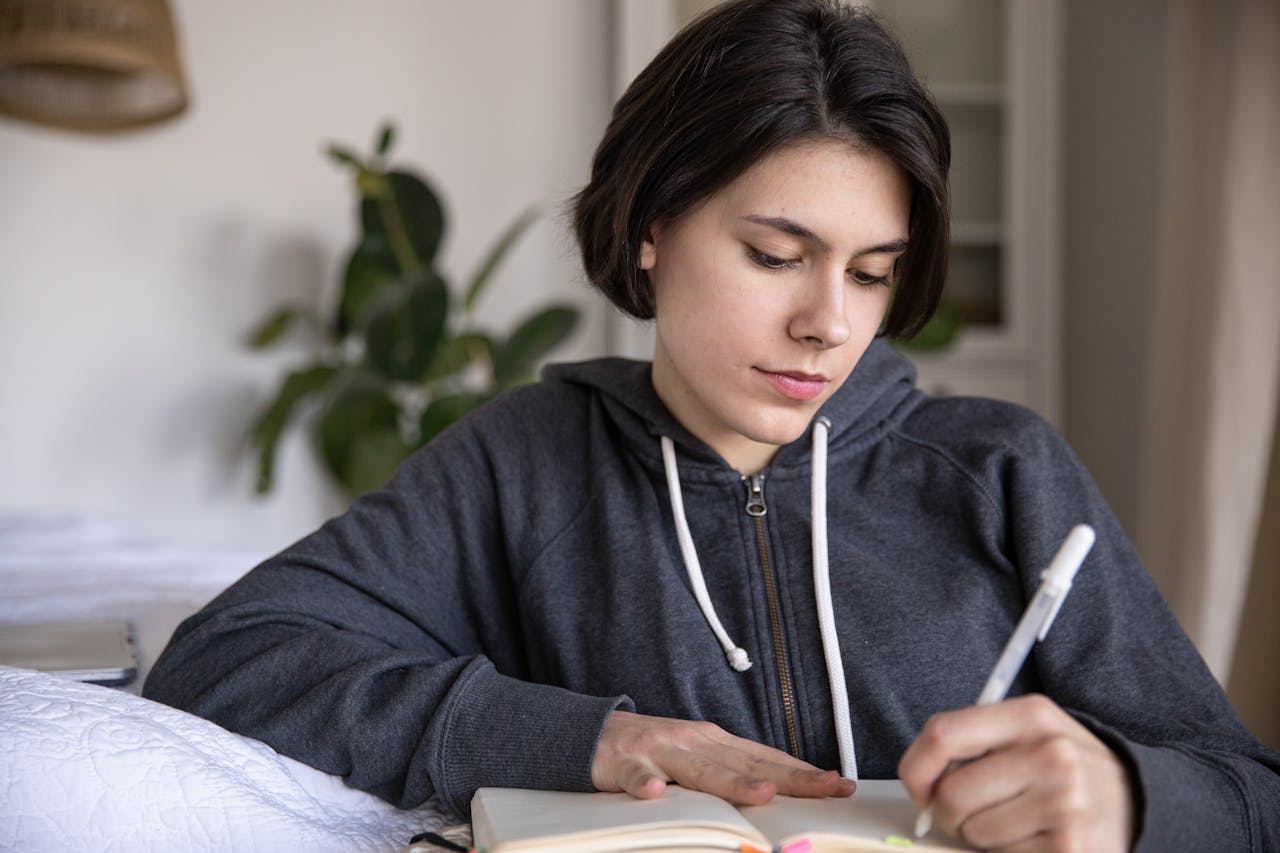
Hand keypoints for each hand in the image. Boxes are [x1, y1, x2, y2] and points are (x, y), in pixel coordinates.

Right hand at [591, 710, 855, 804]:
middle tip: (827, 788)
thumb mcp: (696, 758)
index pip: (767, 758)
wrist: (592, 732)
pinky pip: (633, 775)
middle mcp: (693, 741)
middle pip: (746, 764)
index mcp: (714, 742)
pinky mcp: (621, 763)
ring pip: (699, 769)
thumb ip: (731, 774)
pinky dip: (643, 783)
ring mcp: (658, 751)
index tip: (841, 785)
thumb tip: (781, 793)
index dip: (804, 772)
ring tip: (764, 794)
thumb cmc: (652, 751)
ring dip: (732, 781)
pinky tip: (652, 793)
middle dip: (789, 778)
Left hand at [899, 694, 1135, 851]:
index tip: (919, 788)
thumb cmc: (1064, 766)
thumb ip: (974, 744)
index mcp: (1031, 716)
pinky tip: (1034, 841)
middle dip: (949, 814)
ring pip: (975, 833)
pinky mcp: (1071, 849)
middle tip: (968, 816)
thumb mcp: (1029, 731)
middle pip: (953, 794)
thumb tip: (920, 786)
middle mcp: (1052, 755)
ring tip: (1013, 825)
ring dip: (981, 838)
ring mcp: (1065, 804)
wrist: (1138, 799)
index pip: (943, 734)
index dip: (916, 768)